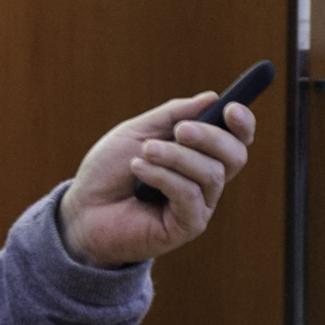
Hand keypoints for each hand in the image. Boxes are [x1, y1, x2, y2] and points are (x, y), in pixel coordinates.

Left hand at [56, 91, 254, 267]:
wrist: (82, 209)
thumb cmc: (109, 171)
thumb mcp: (138, 132)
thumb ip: (173, 115)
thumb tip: (211, 97)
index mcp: (199, 156)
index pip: (237, 140)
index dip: (242, 124)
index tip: (230, 109)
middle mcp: (205, 182)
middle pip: (234, 156)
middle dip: (210, 137)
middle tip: (180, 130)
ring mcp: (199, 206)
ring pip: (210, 174)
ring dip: (176, 156)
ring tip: (145, 152)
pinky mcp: (187, 226)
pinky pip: (190, 195)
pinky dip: (163, 176)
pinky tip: (138, 169)